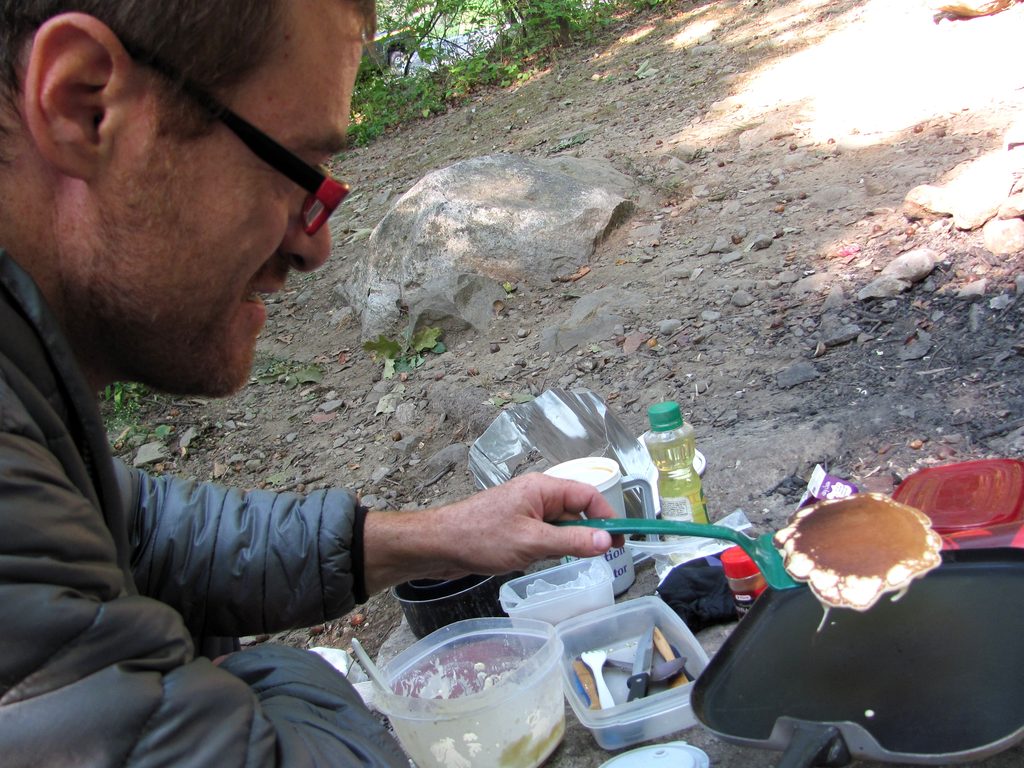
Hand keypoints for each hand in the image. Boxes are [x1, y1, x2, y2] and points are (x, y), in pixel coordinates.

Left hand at [361, 472, 623, 593]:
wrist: (439, 545)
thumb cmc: (481, 538)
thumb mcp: (532, 542)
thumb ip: (572, 541)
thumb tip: (607, 541)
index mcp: (543, 488)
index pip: (588, 495)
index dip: (609, 516)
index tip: (622, 541)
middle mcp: (537, 495)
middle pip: (577, 510)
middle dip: (591, 532)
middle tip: (605, 557)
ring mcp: (525, 511)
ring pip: (561, 525)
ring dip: (568, 542)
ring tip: (571, 561)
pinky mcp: (515, 527)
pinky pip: (544, 534)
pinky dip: (550, 547)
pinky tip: (542, 562)